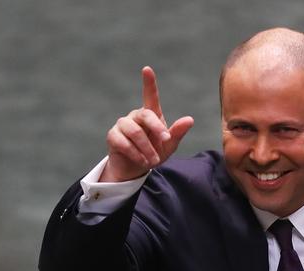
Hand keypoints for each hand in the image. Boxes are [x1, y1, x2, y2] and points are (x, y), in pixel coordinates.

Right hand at [100, 66, 193, 181]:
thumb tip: (190, 119)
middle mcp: (136, 116)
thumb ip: (177, 132)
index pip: (150, 96)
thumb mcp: (169, 145)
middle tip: (166, 141)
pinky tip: (142, 161)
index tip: (147, 69)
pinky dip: (136, 154)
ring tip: (153, 160)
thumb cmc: (154, 153)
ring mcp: (123, 125)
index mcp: (151, 115)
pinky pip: (124, 143)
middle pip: (146, 115)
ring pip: (135, 132)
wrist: (136, 168)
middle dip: (157, 128)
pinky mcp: (113, 136)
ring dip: (147, 148)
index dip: (149, 83)